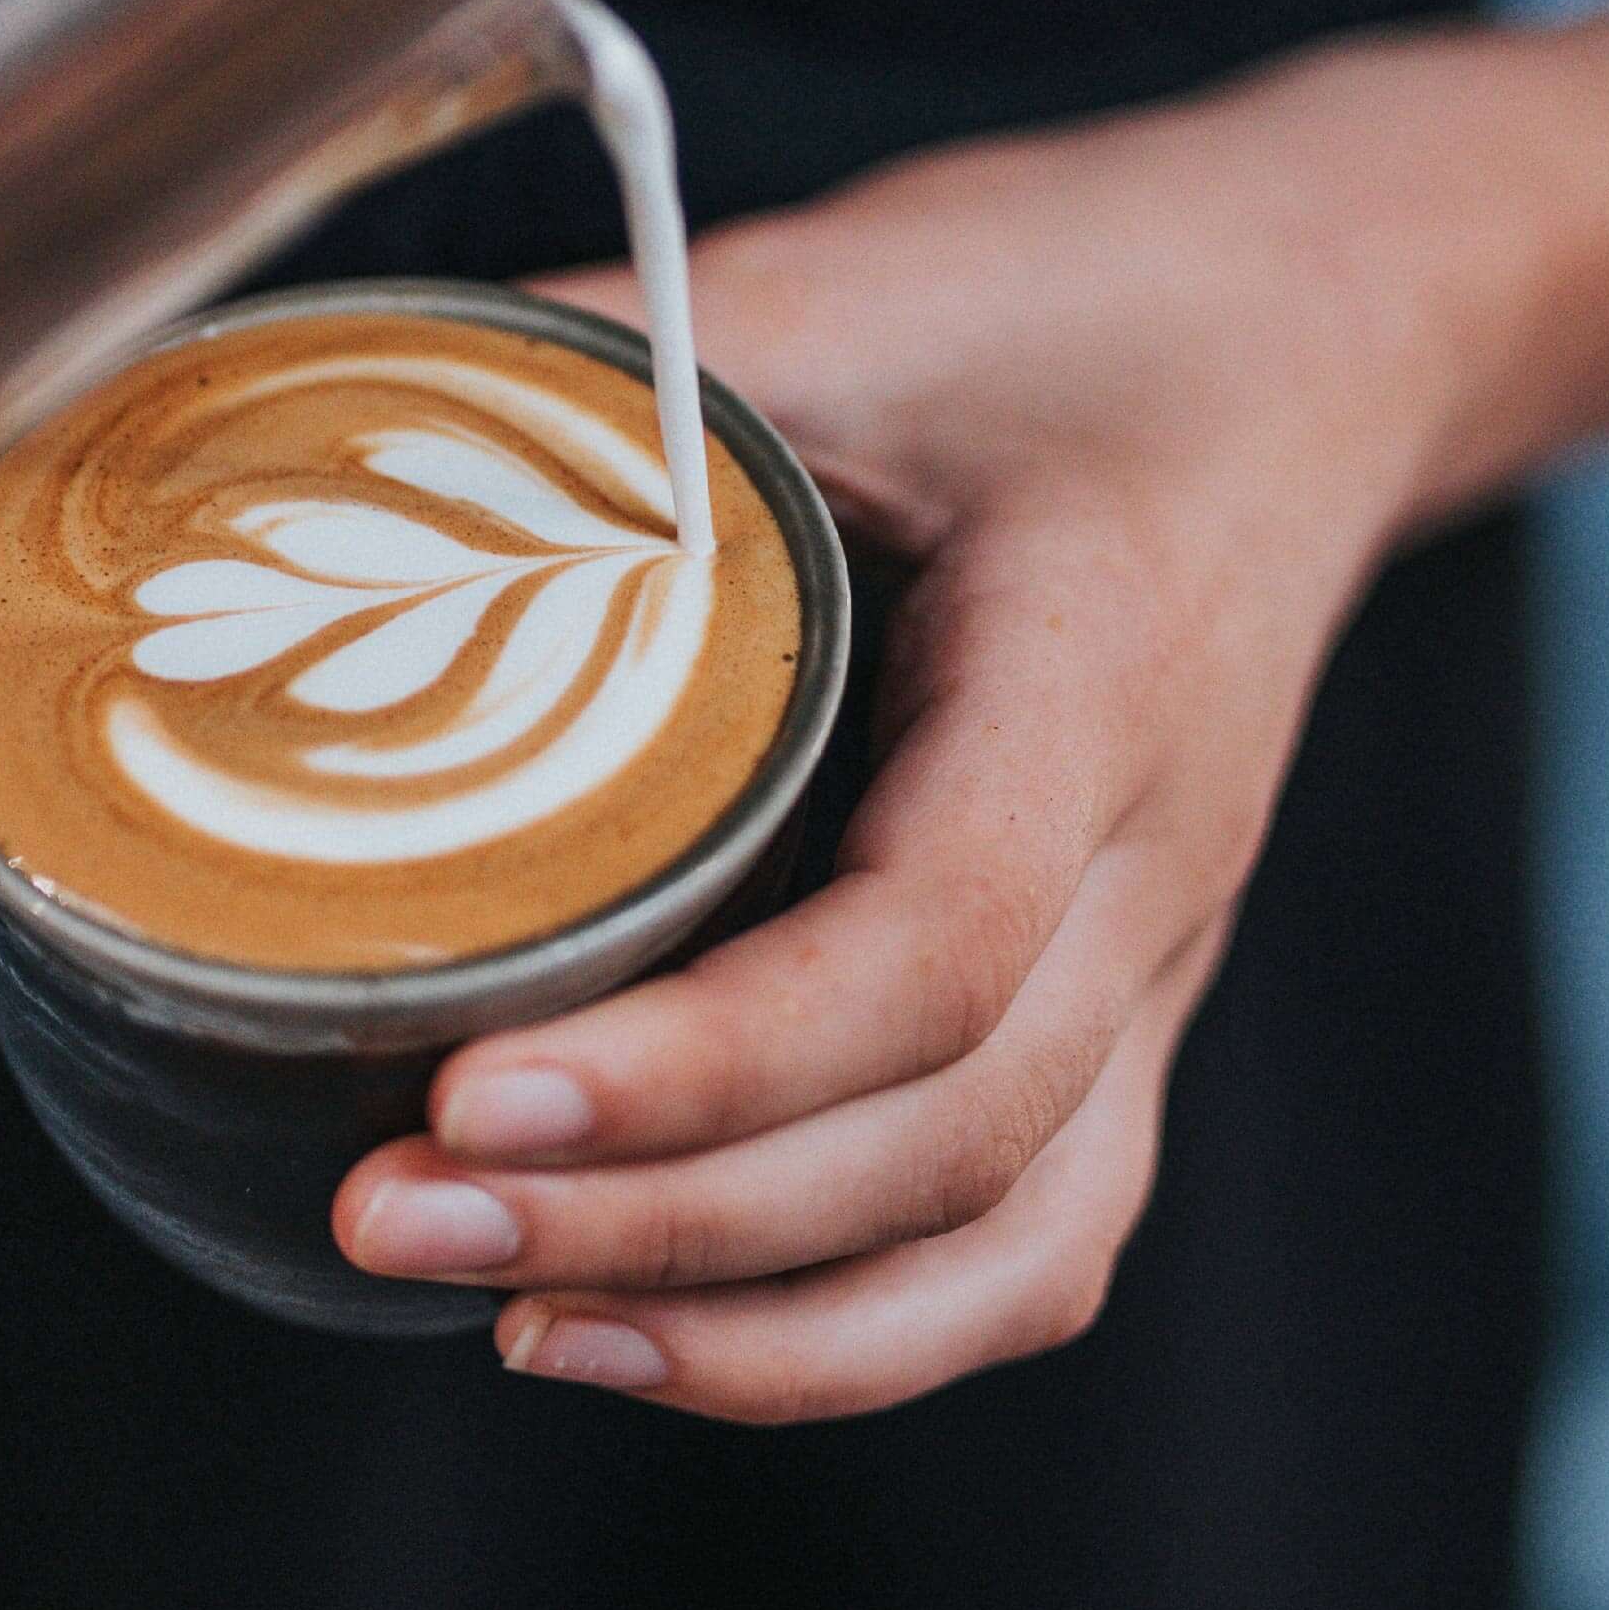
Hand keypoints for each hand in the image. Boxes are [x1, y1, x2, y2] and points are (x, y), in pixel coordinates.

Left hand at [328, 43, 1504, 1421]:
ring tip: (504, 1319)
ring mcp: (1162, 962)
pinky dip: (853, 1333)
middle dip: (656, 1219)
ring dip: (751, 1326)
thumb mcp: (842, 276)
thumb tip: (292, 436)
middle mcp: (1162, 863)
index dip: (704, 1057)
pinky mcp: (1124, 1010)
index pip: (933, 942)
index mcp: (1102, 677)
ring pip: (1008, 1242)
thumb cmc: (1076, 297)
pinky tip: (649, 1330)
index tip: (470, 1089)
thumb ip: (594, 360)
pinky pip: (1030, 1243)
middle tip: (393, 1213)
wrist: (1315, 333)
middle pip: (945, 1136)